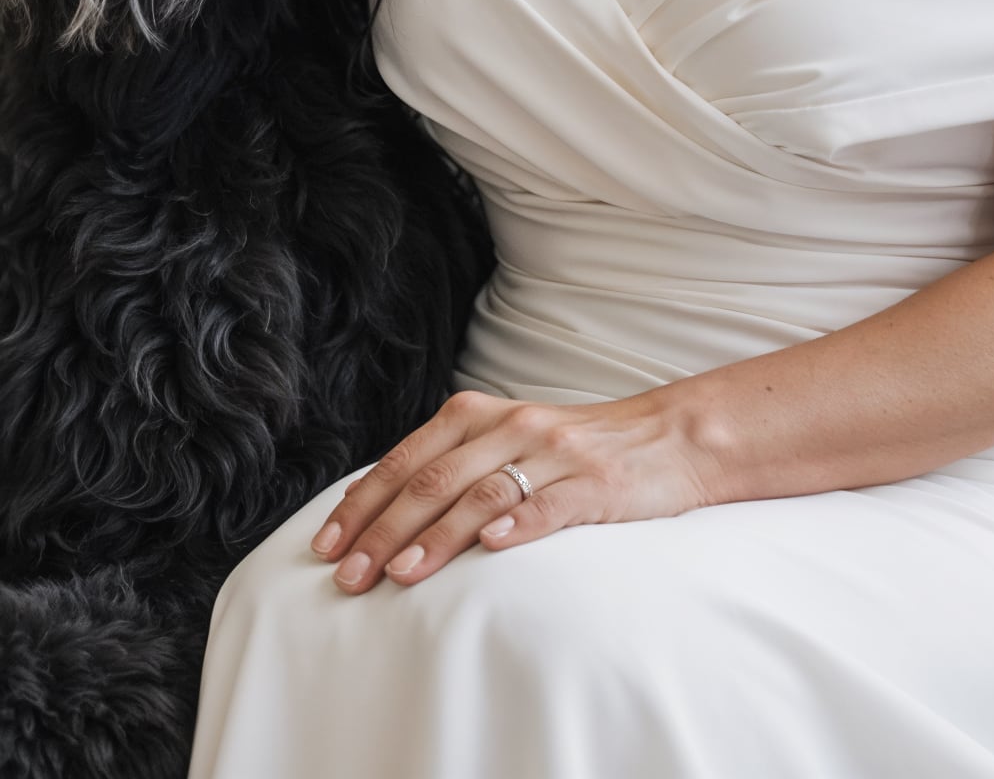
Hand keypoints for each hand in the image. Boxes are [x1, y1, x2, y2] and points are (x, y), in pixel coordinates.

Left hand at [310, 388, 716, 592]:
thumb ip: (451, 466)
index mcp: (476, 416)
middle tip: (348, 577)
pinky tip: (492, 548)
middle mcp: (507, 427)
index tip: (327, 546)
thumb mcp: (504, 442)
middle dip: (384, 531)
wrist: (666, 437)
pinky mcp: (594, 485)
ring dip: (436, 537)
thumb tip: (380, 512)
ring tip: (400, 574)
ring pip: (480, 495)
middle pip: (432, 482)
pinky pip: (550, 505)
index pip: (404, 462)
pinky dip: (518, 525)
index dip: (362, 504)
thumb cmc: (572, 449)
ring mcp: (551, 455)